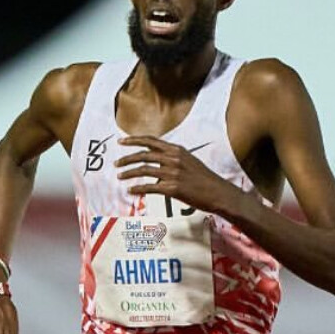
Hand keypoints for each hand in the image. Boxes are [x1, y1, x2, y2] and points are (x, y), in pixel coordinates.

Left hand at [115, 136, 238, 214]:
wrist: (218, 192)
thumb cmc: (205, 179)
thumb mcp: (190, 162)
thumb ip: (174, 159)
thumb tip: (159, 163)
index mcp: (177, 150)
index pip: (151, 141)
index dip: (134, 140)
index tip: (122, 142)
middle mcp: (173, 158)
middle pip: (143, 155)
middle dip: (126, 159)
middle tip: (116, 164)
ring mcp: (173, 173)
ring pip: (144, 170)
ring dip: (129, 173)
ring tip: (120, 177)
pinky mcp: (172, 188)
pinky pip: (150, 187)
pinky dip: (138, 188)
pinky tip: (131, 191)